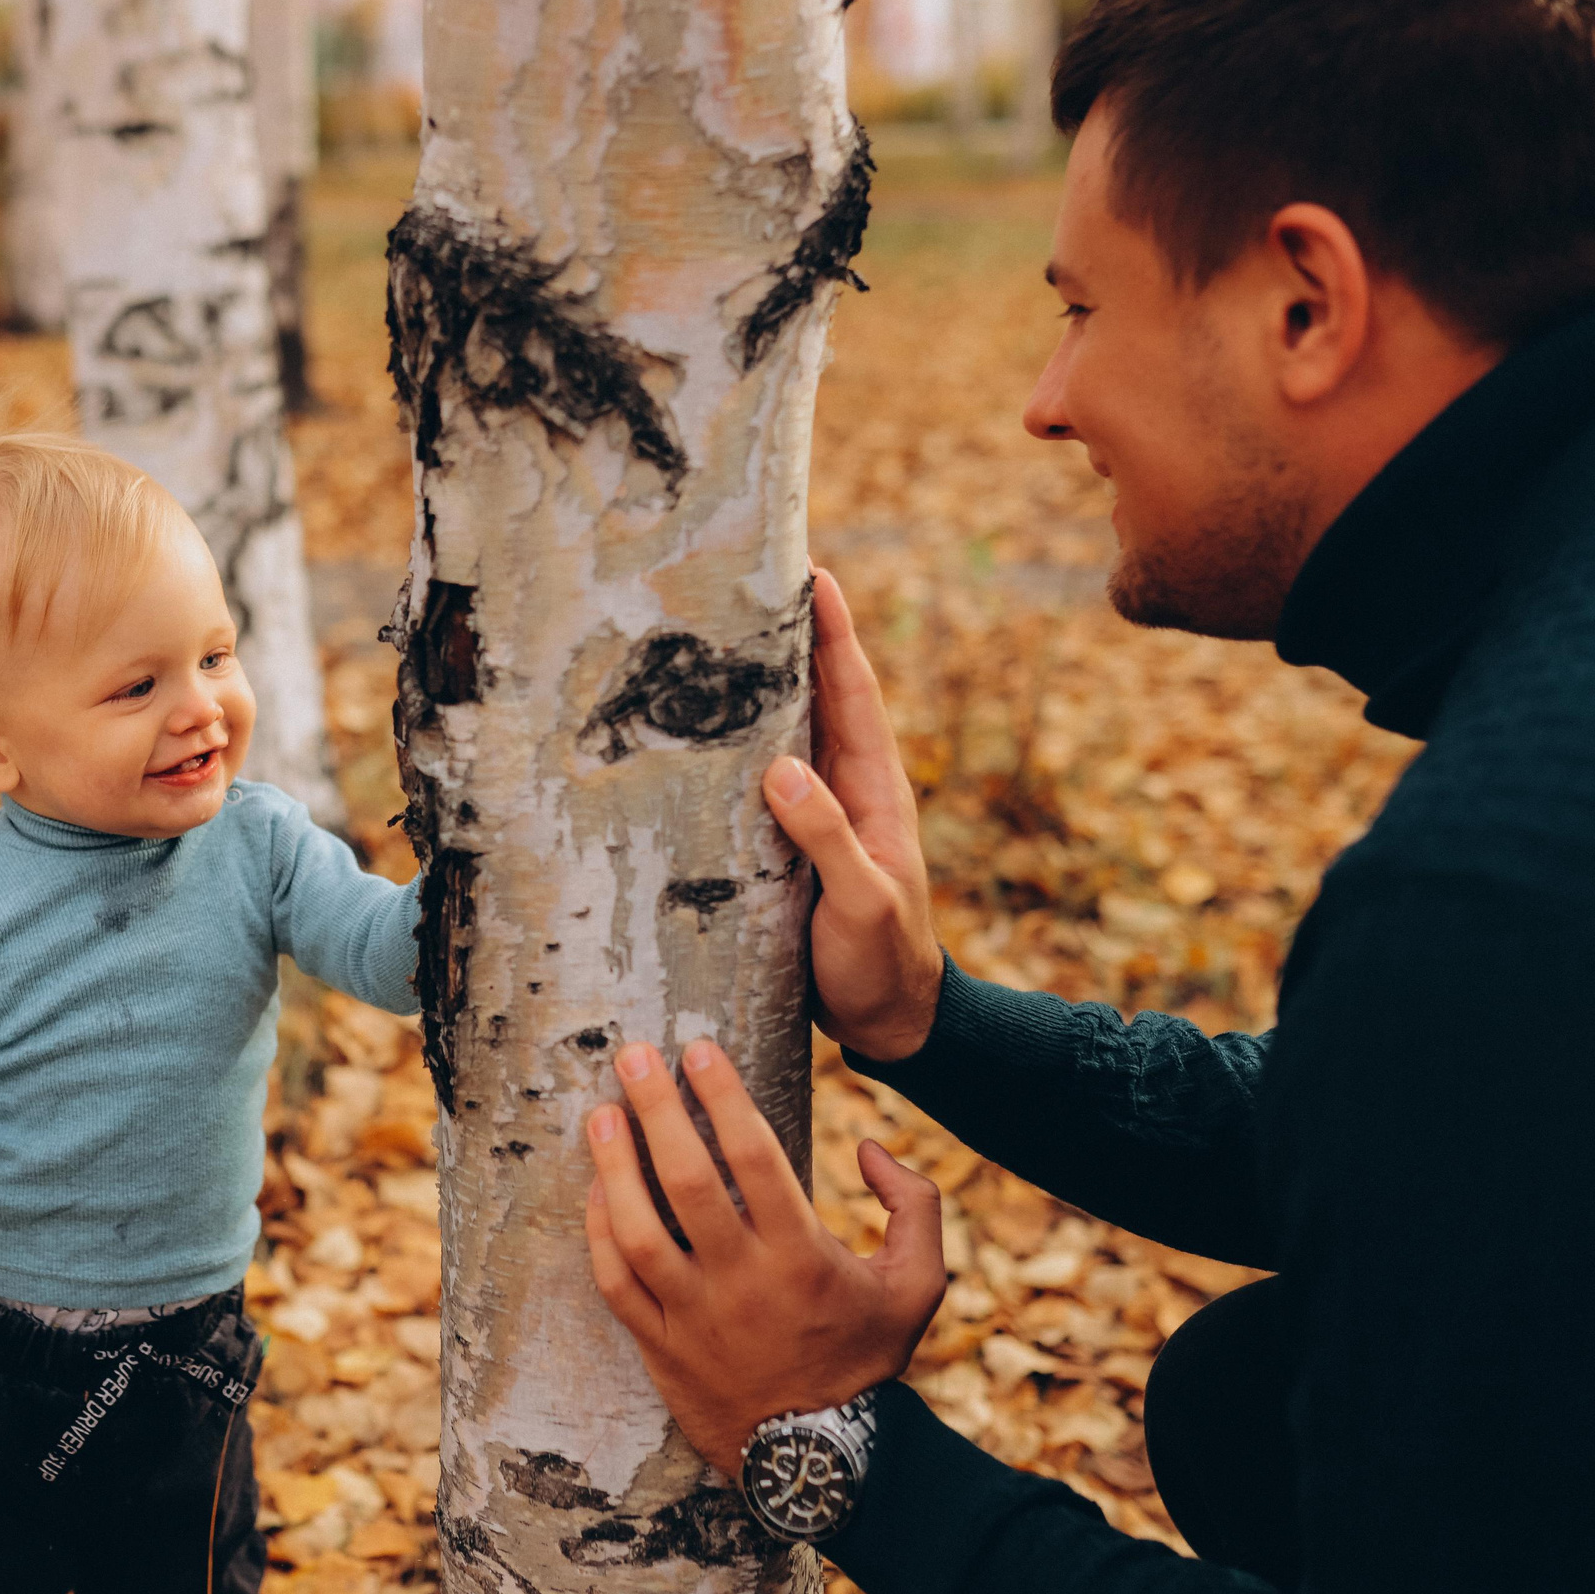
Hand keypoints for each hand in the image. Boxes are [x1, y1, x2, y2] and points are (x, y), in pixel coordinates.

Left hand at [583, 1038, 945, 1476]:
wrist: (820, 1459)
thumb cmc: (868, 1359)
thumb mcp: (919, 1285)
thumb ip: (912, 1207)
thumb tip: (870, 1148)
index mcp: (802, 1257)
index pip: (754, 1157)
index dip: (723, 1096)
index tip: (699, 1048)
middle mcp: (742, 1282)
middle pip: (687, 1181)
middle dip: (657, 1110)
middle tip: (633, 1056)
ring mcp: (694, 1318)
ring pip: (638, 1231)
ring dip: (612, 1166)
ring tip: (600, 1113)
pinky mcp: (660, 1348)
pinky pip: (616, 1283)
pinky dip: (600, 1233)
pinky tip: (595, 1190)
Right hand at [764, 566, 943, 1062]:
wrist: (892, 1020)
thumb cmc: (884, 962)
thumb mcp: (862, 901)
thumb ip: (828, 838)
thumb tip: (782, 768)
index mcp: (875, 790)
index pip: (854, 693)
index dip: (834, 632)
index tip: (813, 572)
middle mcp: (848, 790)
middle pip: (819, 696)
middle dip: (791, 637)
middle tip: (748, 583)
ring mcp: (821, 815)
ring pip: (790, 732)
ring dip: (760, 685)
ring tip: (716, 636)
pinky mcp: (793, 845)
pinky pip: (765, 779)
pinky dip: (741, 745)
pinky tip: (703, 732)